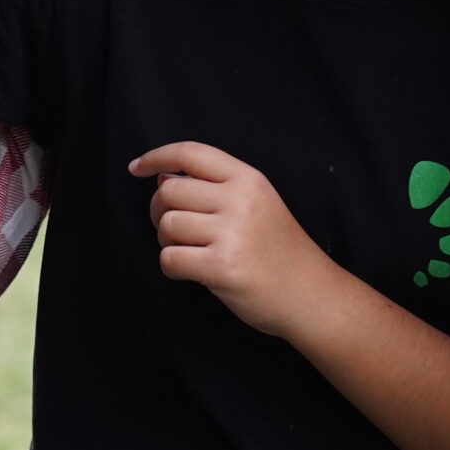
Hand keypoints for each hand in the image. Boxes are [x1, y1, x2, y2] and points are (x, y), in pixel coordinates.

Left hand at [130, 142, 337, 337]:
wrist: (312, 295)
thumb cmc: (281, 253)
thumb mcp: (258, 205)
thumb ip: (215, 188)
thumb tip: (163, 177)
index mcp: (249, 179)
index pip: (191, 153)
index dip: (157, 156)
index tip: (137, 167)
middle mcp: (240, 200)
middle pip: (169, 191)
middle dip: (159, 211)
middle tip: (173, 229)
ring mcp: (232, 233)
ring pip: (167, 225)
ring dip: (168, 242)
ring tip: (191, 252)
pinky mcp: (222, 266)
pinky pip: (170, 258)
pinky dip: (172, 267)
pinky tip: (193, 272)